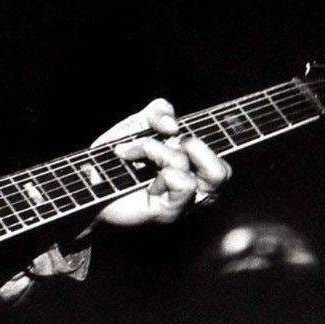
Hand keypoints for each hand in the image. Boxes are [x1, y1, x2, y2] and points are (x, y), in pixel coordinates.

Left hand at [92, 98, 231, 227]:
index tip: (214, 123)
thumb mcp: (137, 125)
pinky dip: (161, 168)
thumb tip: (173, 123)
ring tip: (135, 152)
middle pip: (222, 170)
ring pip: (191, 166)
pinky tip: (139, 173)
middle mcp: (195, 185)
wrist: (89, 182)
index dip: (235, 132)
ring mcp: (183, 202)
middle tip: (164, 139)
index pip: (226, 151)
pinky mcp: (170, 211)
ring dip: (158, 150)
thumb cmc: (116, 157)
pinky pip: (183, 182)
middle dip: (193, 143)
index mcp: (193, 163)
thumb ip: (157, 112)